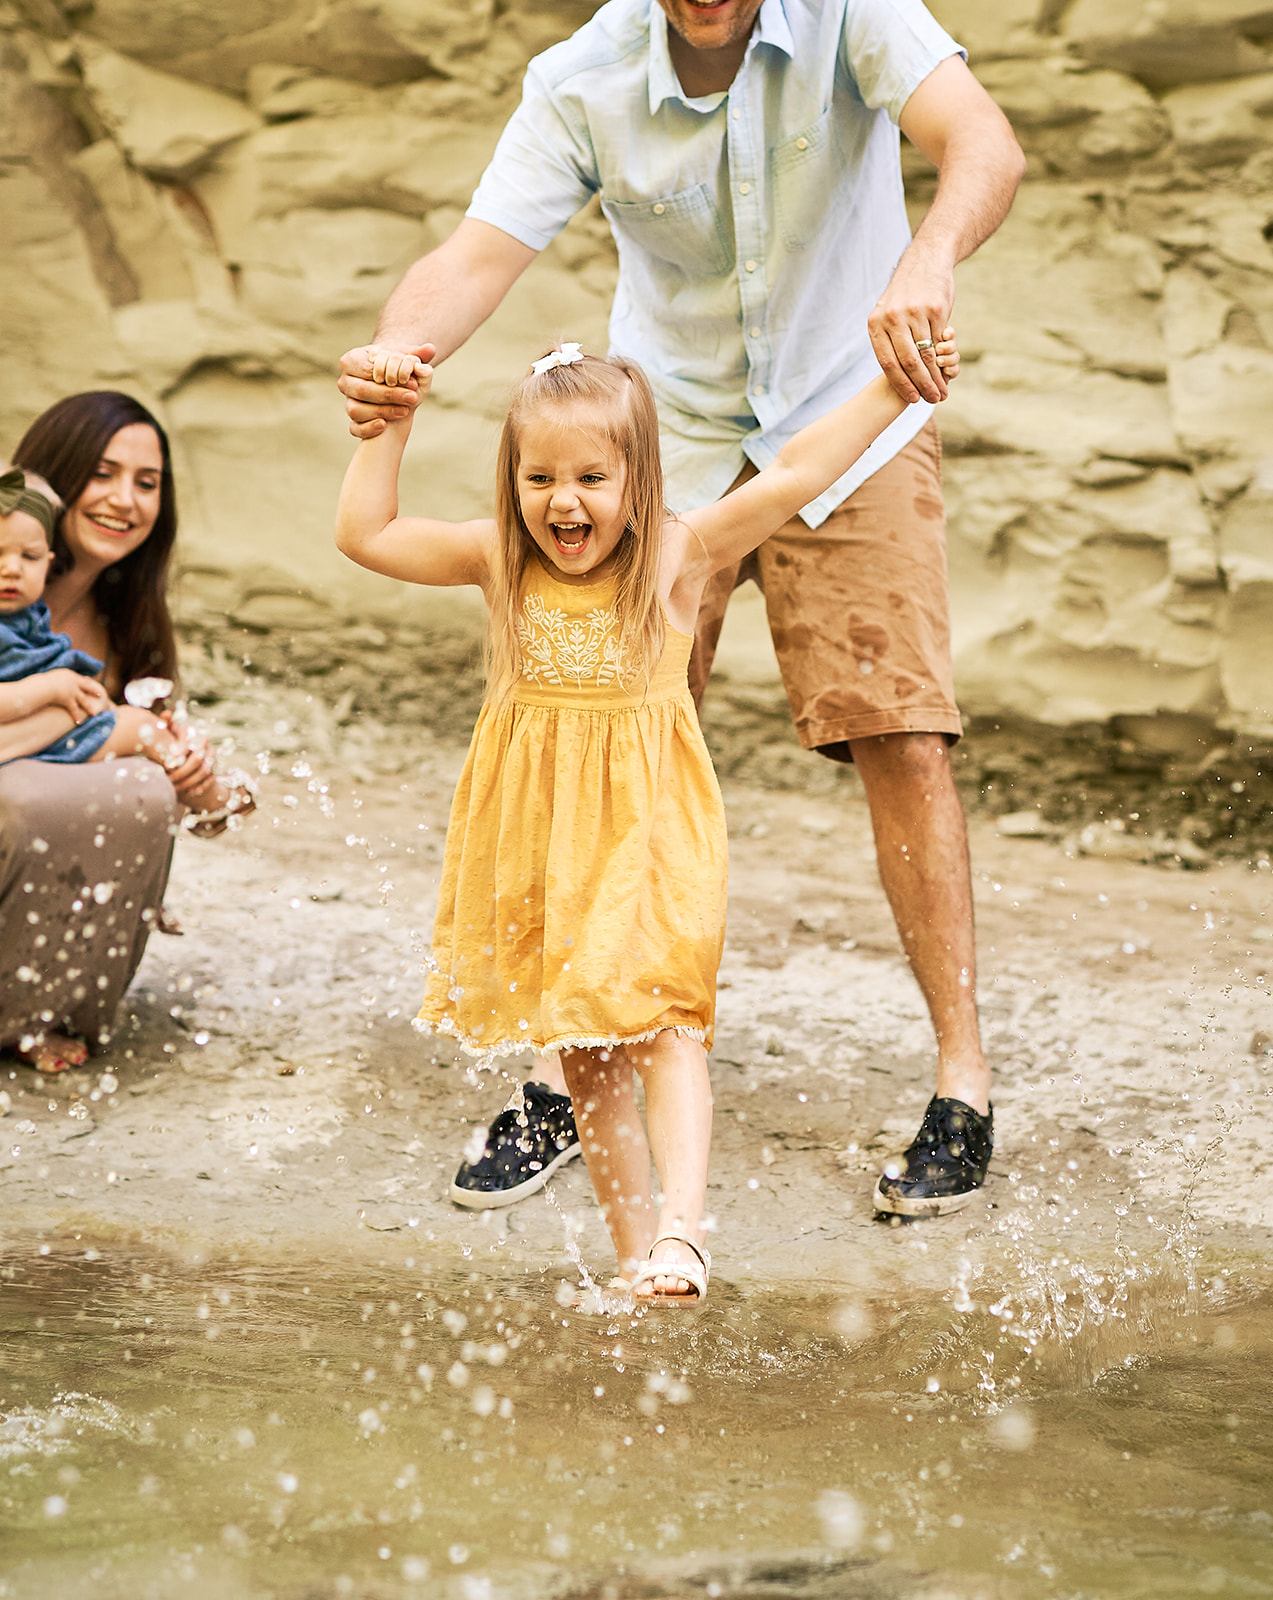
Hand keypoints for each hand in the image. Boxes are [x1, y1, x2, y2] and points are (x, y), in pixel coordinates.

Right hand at [42, 669, 108, 722]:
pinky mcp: (69, 700)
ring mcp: (73, 692)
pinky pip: (74, 710)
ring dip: (89, 707)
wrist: (44, 685)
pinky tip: (79, 723)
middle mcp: (74, 683)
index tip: (89, 681)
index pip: (79, 678)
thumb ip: (55, 678)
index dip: (85, 681)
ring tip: (94, 714)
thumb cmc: (43, 681)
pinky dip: (76, 716)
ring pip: (84, 701)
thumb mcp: (51, 675)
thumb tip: (52, 681)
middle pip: (86, 687)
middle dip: (93, 691)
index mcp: (69, 675)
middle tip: (100, 694)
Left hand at [156, 715, 214, 801]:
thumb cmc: (168, 743)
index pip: (190, 741)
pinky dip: (201, 786)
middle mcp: (204, 742)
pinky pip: (211, 779)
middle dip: (183, 770)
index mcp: (192, 732)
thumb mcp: (166, 732)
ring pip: (205, 769)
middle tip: (170, 779)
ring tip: (177, 787)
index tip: (168, 764)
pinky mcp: (214, 767)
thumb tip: (167, 714)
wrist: (181, 757)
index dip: (180, 752)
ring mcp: (211, 755)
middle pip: (198, 757)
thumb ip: (164, 723)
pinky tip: (189, 792)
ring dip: (190, 780)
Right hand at [338, 343, 435, 439]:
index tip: (413, 383)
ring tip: (405, 410)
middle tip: (413, 397)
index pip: (367, 369)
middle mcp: (345, 381)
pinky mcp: (352, 419)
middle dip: (389, 395)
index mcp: (352, 360)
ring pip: (356, 410)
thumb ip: (418, 354)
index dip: (390, 376)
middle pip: (361, 390)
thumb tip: (430, 349)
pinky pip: (354, 428)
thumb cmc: (397, 368)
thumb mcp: (407, 359)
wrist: (393, 385)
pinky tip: (384, 425)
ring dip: (382, 411)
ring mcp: (347, 401)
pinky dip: (368, 428)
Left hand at [867, 247, 955, 404]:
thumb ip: (888, 339)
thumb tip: (894, 373)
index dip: (901, 384)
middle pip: (908, 362)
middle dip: (921, 385)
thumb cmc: (906, 295)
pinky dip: (944, 358)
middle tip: (932, 400)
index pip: (887, 362)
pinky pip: (939, 341)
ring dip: (935, 377)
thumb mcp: (887, 313)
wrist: (926, 261)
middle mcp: (893, 318)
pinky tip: (948, 369)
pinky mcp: (935, 309)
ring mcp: (914, 313)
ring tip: (941, 391)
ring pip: (926, 354)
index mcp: (876, 323)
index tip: (913, 399)